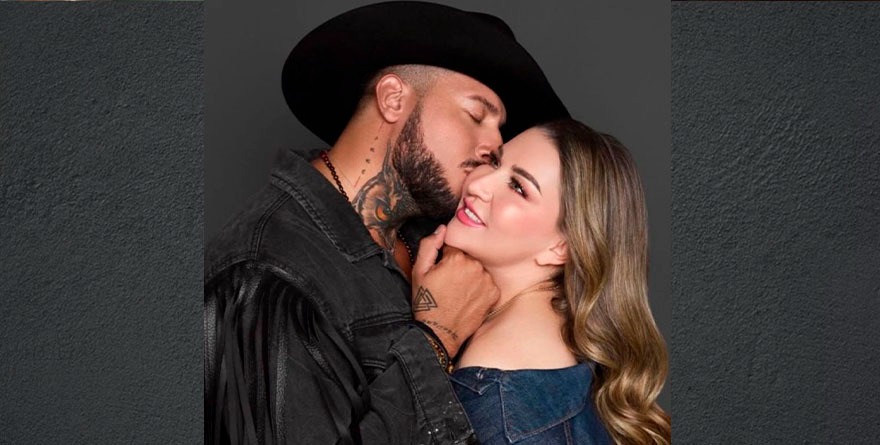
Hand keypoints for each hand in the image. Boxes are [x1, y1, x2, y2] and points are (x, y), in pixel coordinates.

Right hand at [410, 225, 499, 356]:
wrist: (440, 332)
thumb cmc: (427, 302)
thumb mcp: (419, 271)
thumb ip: (429, 245)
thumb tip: (441, 229)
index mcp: (457, 258)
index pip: (454, 247)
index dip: (445, 259)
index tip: (441, 271)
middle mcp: (475, 266)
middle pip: (467, 258)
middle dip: (459, 266)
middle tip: (448, 284)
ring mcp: (487, 281)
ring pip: (478, 270)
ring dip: (470, 276)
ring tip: (458, 293)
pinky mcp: (493, 294)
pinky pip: (487, 283)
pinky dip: (479, 288)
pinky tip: (468, 298)